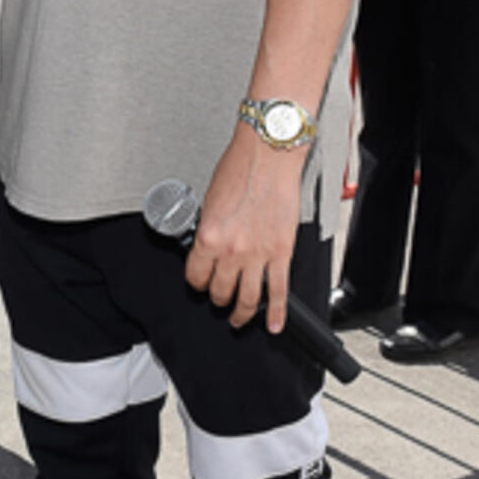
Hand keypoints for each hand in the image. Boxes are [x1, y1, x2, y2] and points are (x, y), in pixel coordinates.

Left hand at [184, 125, 304, 331]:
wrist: (268, 155)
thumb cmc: (240, 168)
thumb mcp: (210, 201)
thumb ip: (209, 228)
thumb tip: (209, 246)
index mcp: (208, 236)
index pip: (195, 276)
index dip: (196, 283)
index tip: (200, 284)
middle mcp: (231, 250)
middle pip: (221, 291)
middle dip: (218, 298)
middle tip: (219, 299)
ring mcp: (258, 255)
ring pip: (248, 299)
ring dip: (242, 313)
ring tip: (239, 318)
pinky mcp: (282, 253)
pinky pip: (279, 291)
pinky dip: (277, 312)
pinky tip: (274, 324)